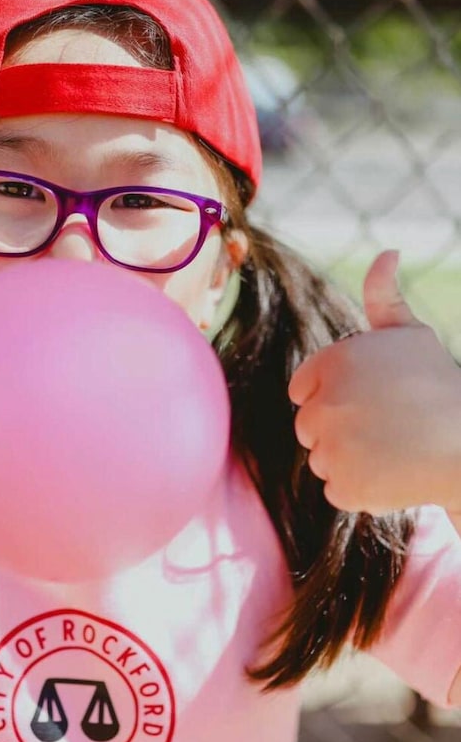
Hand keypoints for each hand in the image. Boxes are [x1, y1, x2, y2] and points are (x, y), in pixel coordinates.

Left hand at [288, 250, 460, 514]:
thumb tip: (385, 252)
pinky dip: (362, 489)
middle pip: (308, 427)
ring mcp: (332, 448)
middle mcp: (325, 404)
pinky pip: (338, 489)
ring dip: (350, 459)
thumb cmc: (441, 386)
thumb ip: (384, 298)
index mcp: (333, 363)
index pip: (301, 390)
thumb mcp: (412, 336)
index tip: (369, 401)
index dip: (333, 397)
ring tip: (395, 449)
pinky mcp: (344, 486)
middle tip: (386, 427)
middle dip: (339, 429)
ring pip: (322, 460)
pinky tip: (395, 473)